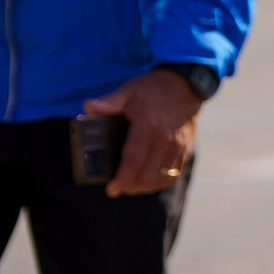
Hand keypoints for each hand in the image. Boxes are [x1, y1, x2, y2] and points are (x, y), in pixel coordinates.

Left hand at [86, 70, 203, 197]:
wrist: (185, 84)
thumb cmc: (153, 88)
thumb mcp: (129, 91)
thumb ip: (109, 102)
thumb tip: (88, 107)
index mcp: (148, 126)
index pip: (134, 160)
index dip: (122, 178)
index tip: (111, 189)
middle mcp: (165, 139)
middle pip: (147, 175)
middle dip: (130, 186)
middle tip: (118, 188)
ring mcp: (177, 146)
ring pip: (160, 178)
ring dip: (145, 187)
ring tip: (131, 186)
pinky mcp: (185, 149)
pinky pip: (173, 175)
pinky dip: (160, 182)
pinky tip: (149, 181)